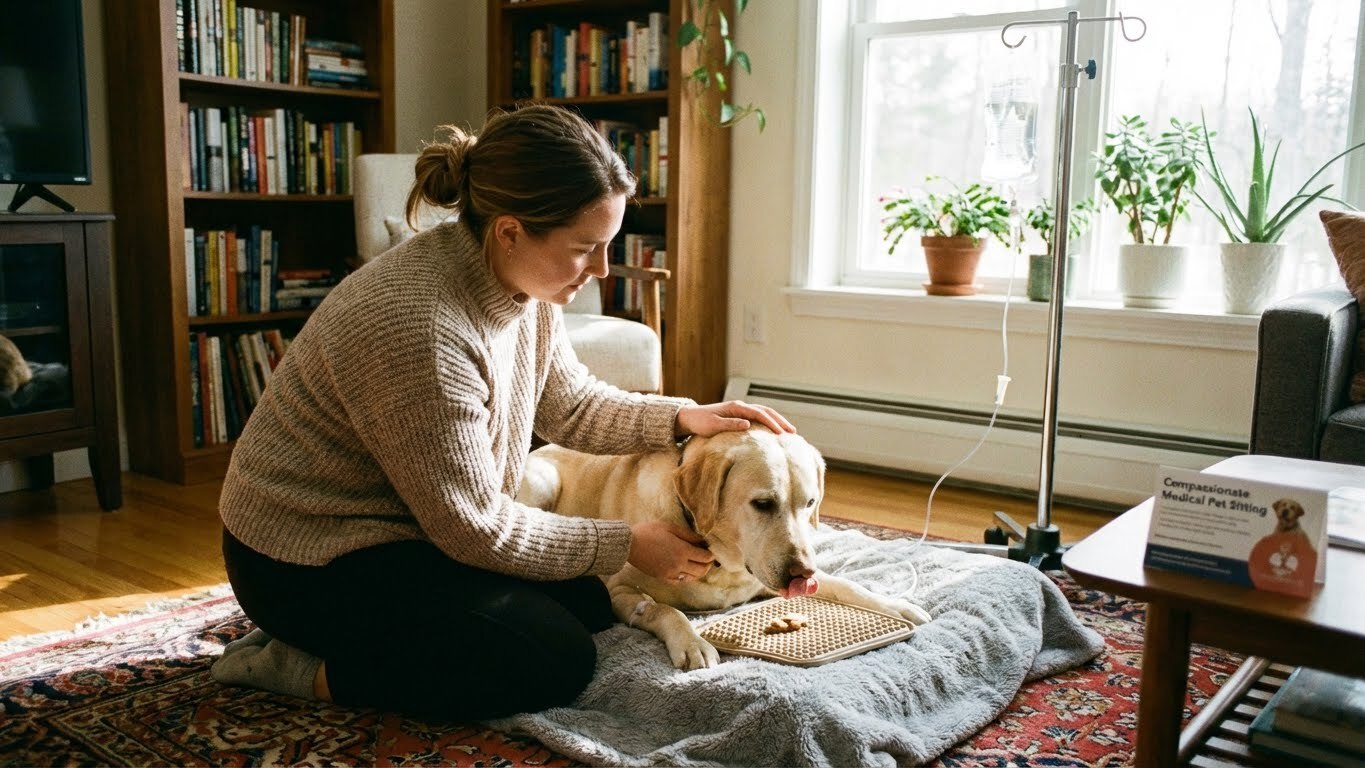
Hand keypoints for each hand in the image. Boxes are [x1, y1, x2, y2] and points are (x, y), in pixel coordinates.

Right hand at [627, 520, 714, 581]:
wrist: (629, 545)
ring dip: (699, 573)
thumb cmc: (648, 532)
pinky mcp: (663, 578)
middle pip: (701, 570)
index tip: (711, 550)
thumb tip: (702, 540)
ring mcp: (671, 573)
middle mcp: (679, 564)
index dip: (711, 554)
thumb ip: (688, 535)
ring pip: (692, 578)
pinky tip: (686, 572)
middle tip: (708, 559)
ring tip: (699, 566)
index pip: (705, 557)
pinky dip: (687, 578)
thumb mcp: (670, 528)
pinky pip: (680, 582)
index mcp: (682, 550)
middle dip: (708, 565)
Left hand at [675, 400, 795, 438]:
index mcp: (736, 407)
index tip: (781, 434)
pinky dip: (769, 421)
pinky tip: (774, 430)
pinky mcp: (739, 415)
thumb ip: (730, 425)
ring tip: (789, 431)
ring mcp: (740, 410)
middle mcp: (740, 406)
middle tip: (793, 432)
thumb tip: (748, 424)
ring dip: (777, 420)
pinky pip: (758, 416)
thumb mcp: (712, 426)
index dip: (772, 423)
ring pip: (764, 412)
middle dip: (780, 421)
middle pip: (766, 411)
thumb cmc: (700, 423)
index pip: (759, 414)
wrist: (690, 417)